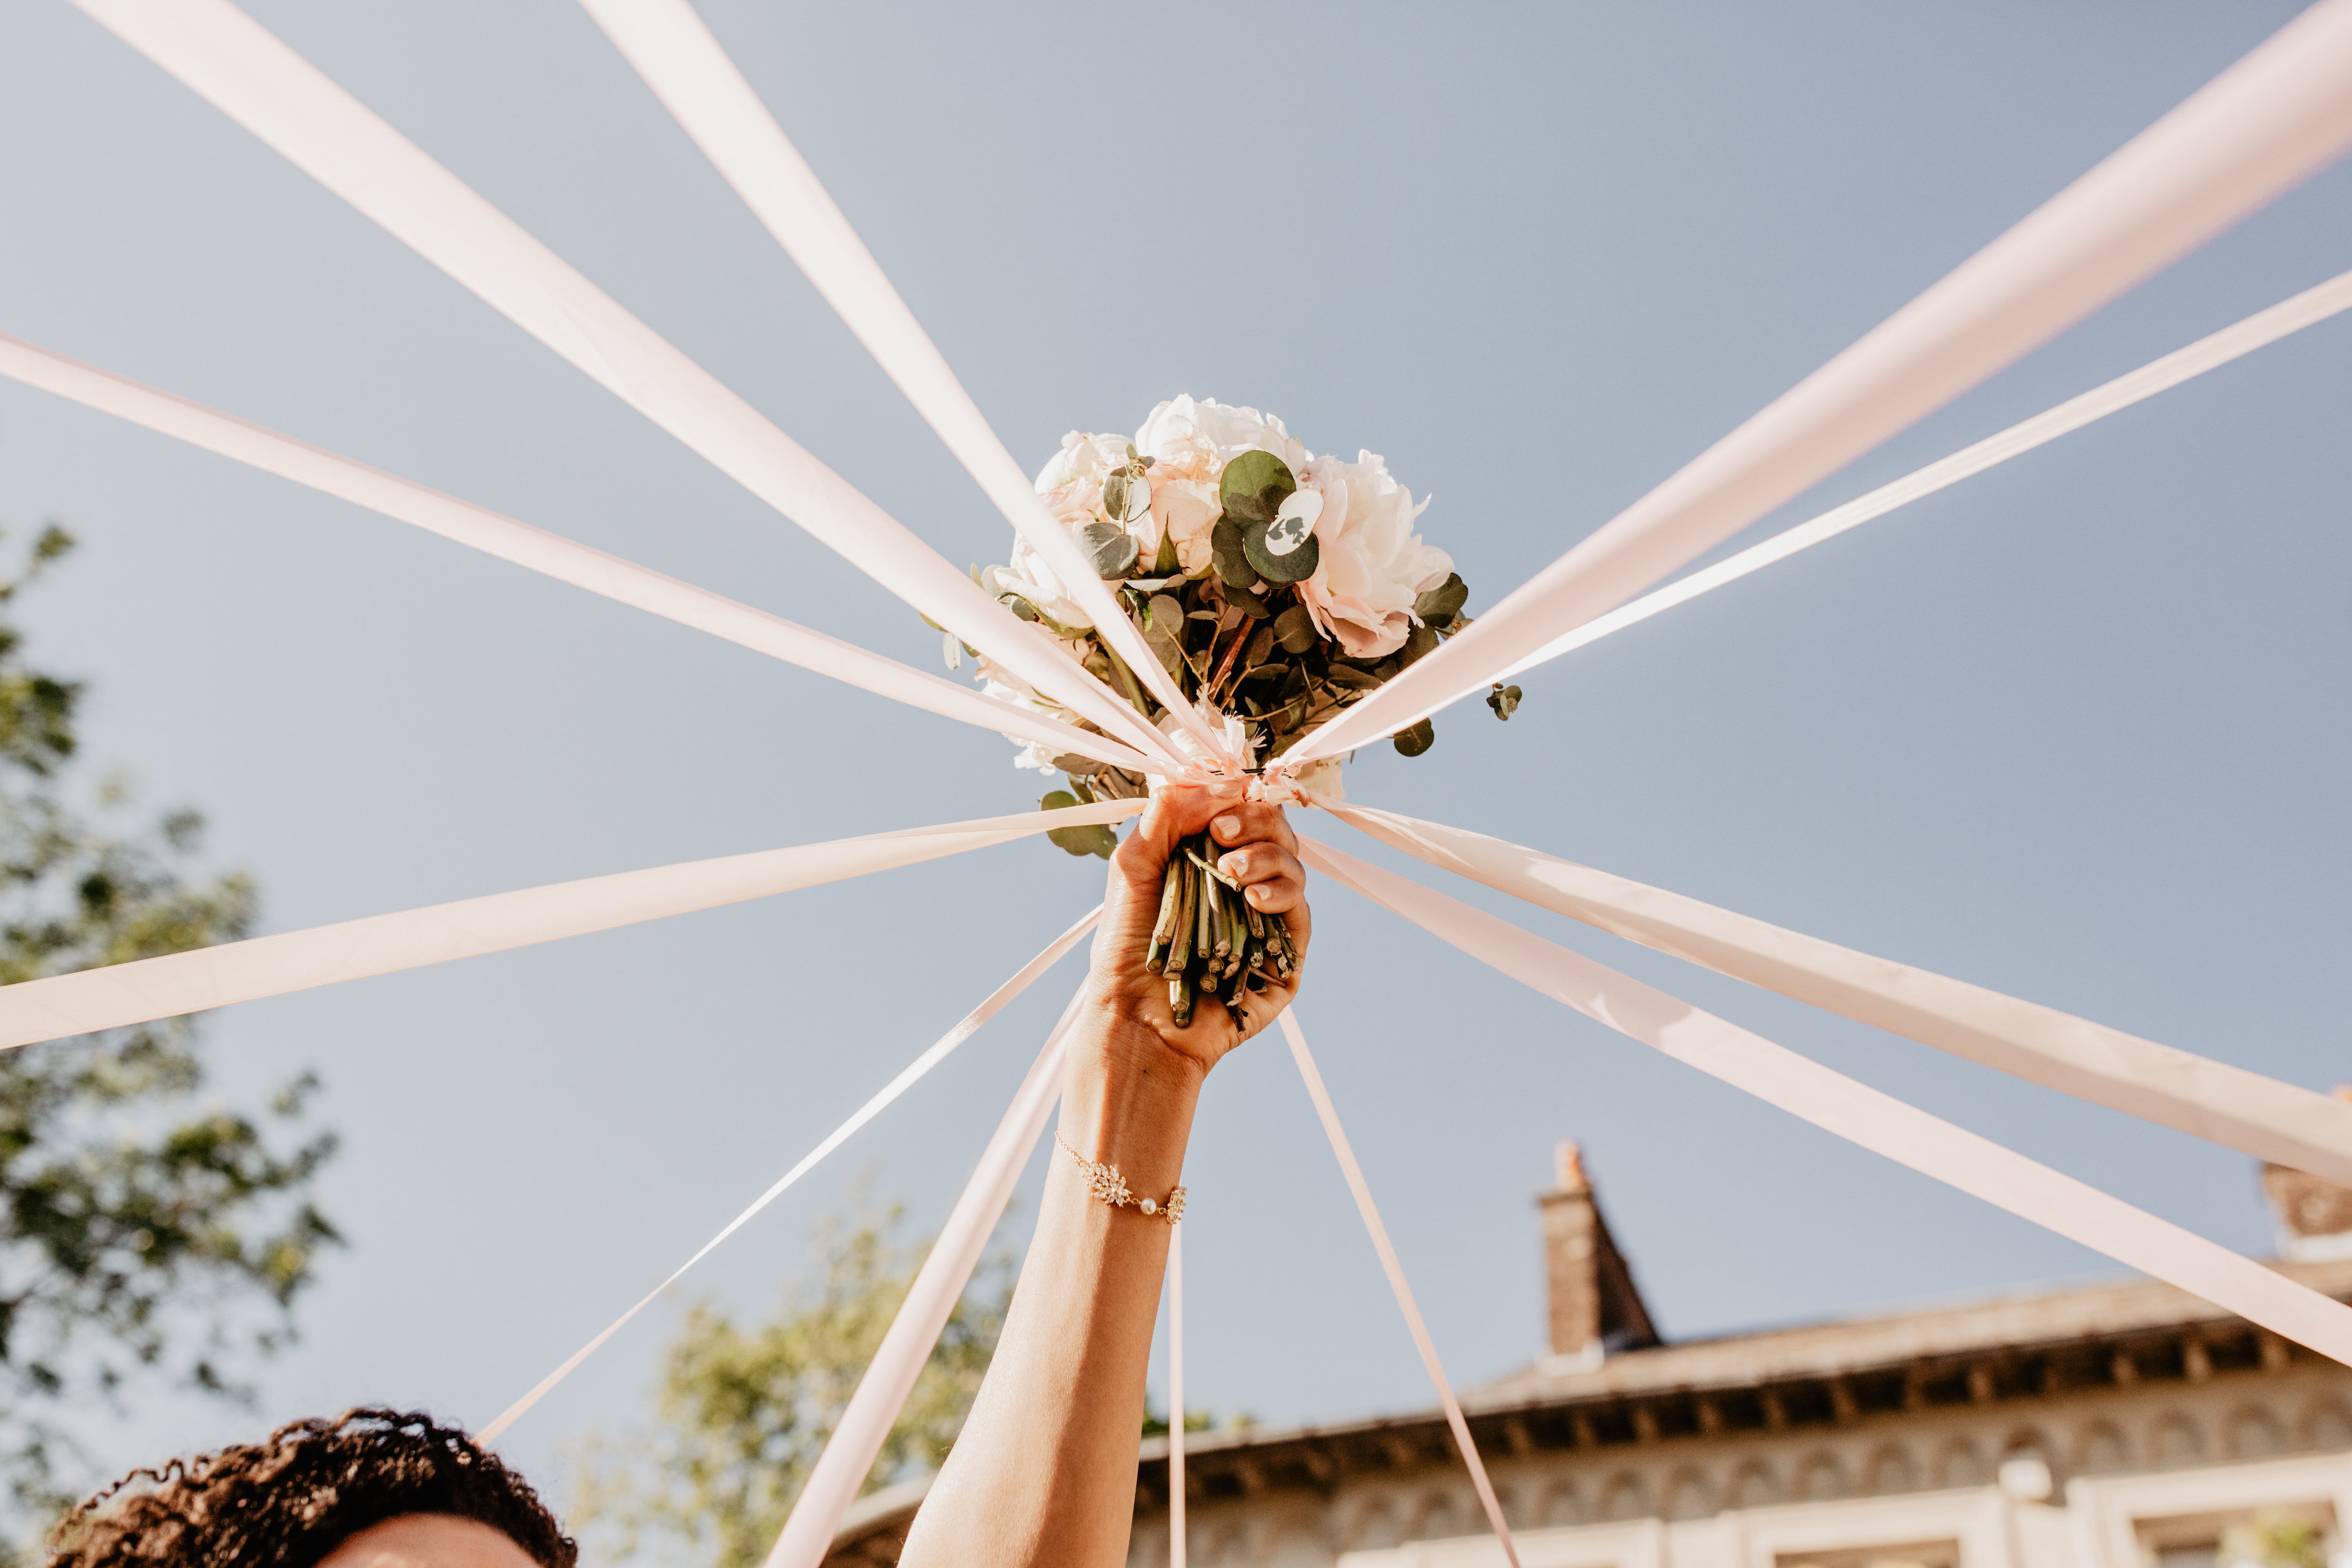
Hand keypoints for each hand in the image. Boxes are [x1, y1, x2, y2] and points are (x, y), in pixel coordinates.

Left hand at [1085, 784, 1310, 1077]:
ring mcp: (1266, 921)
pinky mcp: (1285, 957)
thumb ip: (1166, 815)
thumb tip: (1215, 782)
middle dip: (1254, 821)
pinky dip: (1280, 893)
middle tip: (1221, 833)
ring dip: (1265, 856)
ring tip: (1230, 872)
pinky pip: (1300, 911)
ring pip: (1293, 864)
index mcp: (1208, 860)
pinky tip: (1252, 897)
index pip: (1241, 812)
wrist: (1136, 1016)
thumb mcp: (1133, 866)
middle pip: (1275, 831)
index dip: (1237, 797)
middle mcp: (1242, 886)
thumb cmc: (1127, 948)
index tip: (1215, 803)